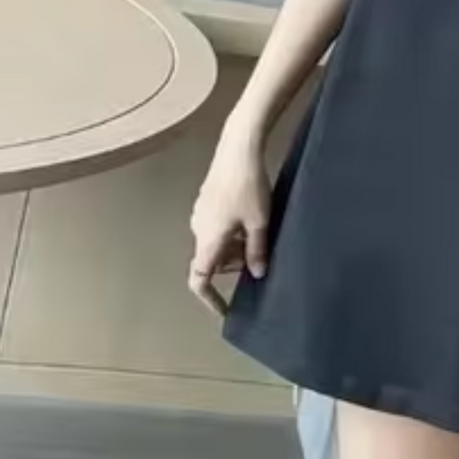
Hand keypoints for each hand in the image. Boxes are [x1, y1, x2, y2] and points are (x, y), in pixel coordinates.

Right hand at [188, 123, 270, 316]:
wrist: (238, 148)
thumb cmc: (248, 187)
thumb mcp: (259, 222)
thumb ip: (257, 251)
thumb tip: (257, 274)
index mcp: (207, 239)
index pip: (199, 279)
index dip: (210, 299)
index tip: (224, 310)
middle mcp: (198, 229)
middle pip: (211, 260)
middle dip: (233, 265)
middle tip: (260, 259)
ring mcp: (201, 213)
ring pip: (216, 243)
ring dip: (235, 247)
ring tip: (261, 236)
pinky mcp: (208, 200)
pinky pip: (218, 227)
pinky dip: (233, 232)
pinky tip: (254, 219)